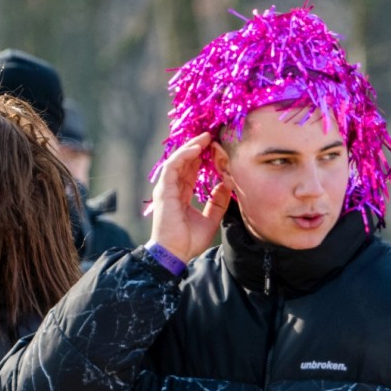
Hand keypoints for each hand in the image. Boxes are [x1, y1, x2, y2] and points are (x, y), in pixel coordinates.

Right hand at [146, 132, 231, 263]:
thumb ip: (218, 202)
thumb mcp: (211, 219)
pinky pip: (173, 166)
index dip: (202, 158)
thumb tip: (226, 185)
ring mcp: (166, 188)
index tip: (216, 149)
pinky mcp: (163, 190)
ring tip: (205, 137)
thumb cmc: (189, 241)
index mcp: (181, 195)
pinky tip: (196, 149)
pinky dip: (184, 155)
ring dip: (191, 147)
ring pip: (177, 160)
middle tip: (212, 136)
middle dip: (197, 148)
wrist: (176, 254)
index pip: (191, 170)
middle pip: (184, 162)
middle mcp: (172, 189)